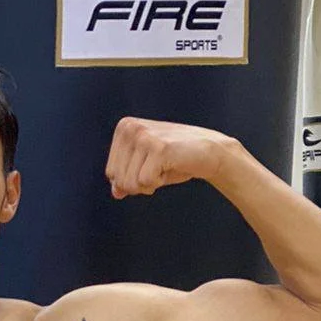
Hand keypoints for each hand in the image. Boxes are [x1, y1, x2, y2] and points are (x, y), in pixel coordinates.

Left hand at [106, 118, 235, 198]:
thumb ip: (126, 179)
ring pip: (130, 184)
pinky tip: (171, 166)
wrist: (209, 152)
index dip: (131, 179)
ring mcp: (143, 136)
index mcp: (124, 128)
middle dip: (139, 184)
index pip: (111, 173)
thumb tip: (115, 192)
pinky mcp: (158, 148)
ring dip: (150, 184)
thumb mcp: (145, 168)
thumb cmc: (176, 160)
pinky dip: (159, 182)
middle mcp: (130, 128)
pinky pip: (146, 183)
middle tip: (159, 168)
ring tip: (165, 166)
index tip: (150, 165)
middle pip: (119, 180)